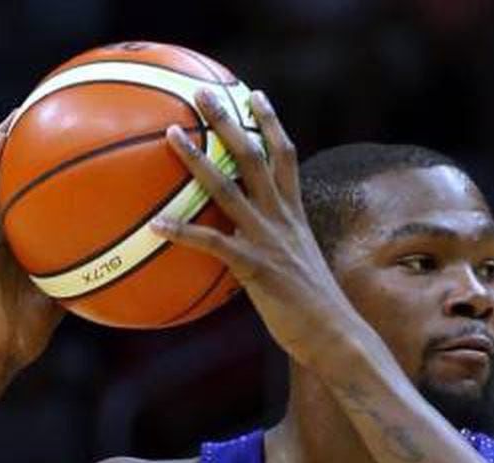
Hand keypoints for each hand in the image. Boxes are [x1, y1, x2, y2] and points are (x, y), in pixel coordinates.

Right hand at [0, 113, 63, 375]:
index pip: (33, 193)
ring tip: (22, 112)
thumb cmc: (28, 334)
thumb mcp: (70, 295)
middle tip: (49, 111)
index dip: (47, 168)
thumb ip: (89, 272)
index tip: (72, 141)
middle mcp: (0, 227)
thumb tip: (132, 260)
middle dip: (25, 142)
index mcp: (21, 238)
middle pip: (10, 174)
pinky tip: (2, 142)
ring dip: (1, 140)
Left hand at [151, 89, 375, 367]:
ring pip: (229, 189)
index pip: (285, 156)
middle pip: (254, 157)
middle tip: (203, 94)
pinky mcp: (257, 268)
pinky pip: (214, 244)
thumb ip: (274, 251)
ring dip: (197, 160)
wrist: (337, 336)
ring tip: (171, 135)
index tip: (254, 96)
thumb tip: (247, 249)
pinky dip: (184, 232)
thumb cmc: (315, 313)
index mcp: (295, 215)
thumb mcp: (298, 271)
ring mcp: (270, 241)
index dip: (271, 123)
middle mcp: (283, 219)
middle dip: (229, 122)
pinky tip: (156, 226)